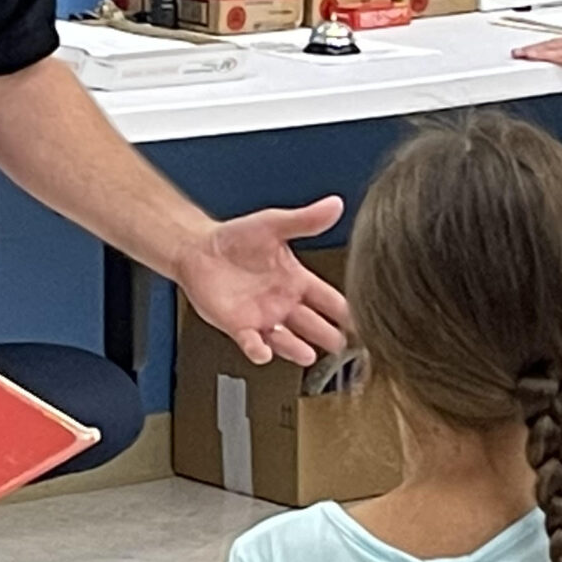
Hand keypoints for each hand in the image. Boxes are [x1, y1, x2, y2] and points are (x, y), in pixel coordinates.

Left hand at [177, 198, 349, 364]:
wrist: (198, 248)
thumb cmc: (235, 237)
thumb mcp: (274, 224)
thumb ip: (305, 220)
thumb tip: (334, 205)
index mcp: (297, 280)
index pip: (330, 300)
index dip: (346, 311)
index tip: (363, 320)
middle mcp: (283, 303)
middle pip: (314, 326)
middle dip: (330, 337)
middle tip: (344, 346)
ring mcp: (262, 317)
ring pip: (287, 340)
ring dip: (297, 349)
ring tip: (309, 356)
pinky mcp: (238, 327)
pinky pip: (252, 343)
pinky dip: (258, 350)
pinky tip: (264, 352)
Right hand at [514, 18, 561, 98]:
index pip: (553, 54)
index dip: (535, 55)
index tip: (522, 56)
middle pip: (549, 45)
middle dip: (531, 49)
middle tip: (517, 53)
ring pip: (555, 41)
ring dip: (540, 45)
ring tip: (527, 50)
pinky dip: (553, 41)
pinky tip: (549, 46)